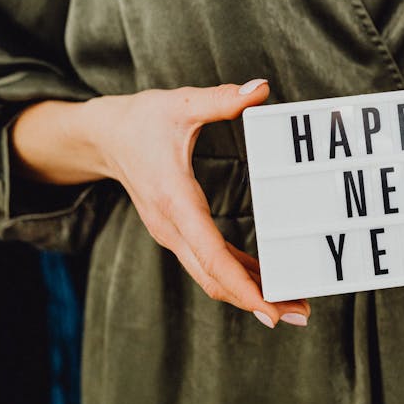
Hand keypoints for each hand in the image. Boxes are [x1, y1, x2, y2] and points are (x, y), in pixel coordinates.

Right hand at [84, 78, 310, 328]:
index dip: (243, 285)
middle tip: (301, 315)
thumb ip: (220, 99)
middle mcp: (172, 227)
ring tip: (293, 306)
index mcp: (175, 200)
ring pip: (212, 276)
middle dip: (258, 301)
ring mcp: (173, 234)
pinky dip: (238, 276)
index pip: (212, 254)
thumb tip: (258, 88)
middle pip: (216, 278)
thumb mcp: (179, 104)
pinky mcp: (178, 232)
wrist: (102, 136)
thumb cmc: (140, 120)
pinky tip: (266, 282)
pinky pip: (209, 263)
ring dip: (250, 294)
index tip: (271, 309)